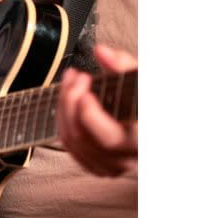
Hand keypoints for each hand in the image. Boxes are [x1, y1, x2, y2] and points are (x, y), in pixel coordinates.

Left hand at [57, 45, 137, 176]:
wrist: (153, 118)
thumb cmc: (150, 97)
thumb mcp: (144, 79)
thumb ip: (124, 65)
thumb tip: (101, 51)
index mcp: (145, 141)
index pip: (111, 139)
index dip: (91, 117)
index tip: (85, 92)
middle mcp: (128, 159)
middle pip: (83, 138)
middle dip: (71, 102)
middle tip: (75, 75)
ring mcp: (111, 166)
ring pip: (71, 141)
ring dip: (63, 106)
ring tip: (71, 79)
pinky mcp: (98, 165)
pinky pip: (69, 146)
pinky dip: (63, 119)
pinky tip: (69, 97)